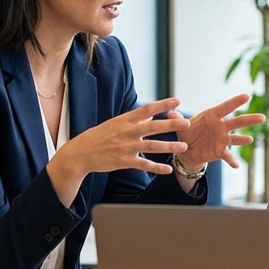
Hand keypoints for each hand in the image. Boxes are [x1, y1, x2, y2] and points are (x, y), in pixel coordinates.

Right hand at [54, 98, 190, 181]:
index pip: (147, 109)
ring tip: (184, 147)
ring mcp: (126, 147)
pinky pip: (144, 165)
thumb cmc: (97, 137)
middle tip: (187, 123)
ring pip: (152, 146)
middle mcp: (127, 132)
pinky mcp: (124, 161)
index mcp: (124, 120)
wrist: (80, 154)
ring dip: (169, 146)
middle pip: (153, 127)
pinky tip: (168, 169)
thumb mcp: (114, 123)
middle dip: (171, 125)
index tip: (177, 100)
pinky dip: (157, 167)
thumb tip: (151, 115)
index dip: (163, 104)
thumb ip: (134, 120)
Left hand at [173, 93, 264, 171]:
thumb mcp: (181, 126)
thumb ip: (178, 119)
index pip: (226, 107)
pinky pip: (227, 156)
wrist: (187, 150)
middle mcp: (220, 126)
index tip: (247, 96)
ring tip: (250, 140)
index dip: (236, 102)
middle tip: (262, 117)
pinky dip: (231, 161)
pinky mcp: (220, 151)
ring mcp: (222, 139)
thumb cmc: (187, 132)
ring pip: (236, 138)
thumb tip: (170, 113)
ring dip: (243, 139)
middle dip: (249, 119)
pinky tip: (237, 166)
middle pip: (237, 122)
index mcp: (212, 116)